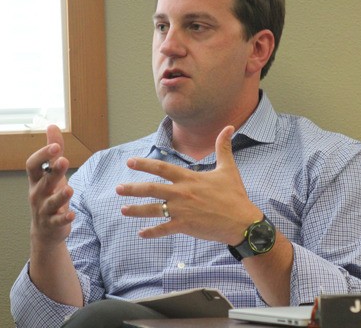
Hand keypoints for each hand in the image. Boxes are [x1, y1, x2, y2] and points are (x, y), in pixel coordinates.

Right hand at [26, 125, 73, 248]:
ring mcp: (43, 210)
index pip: (33, 165)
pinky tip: (71, 214)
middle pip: (43, 181)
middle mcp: (37, 194)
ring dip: (60, 196)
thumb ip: (53, 151)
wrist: (45, 230)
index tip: (56, 145)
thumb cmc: (48, 195)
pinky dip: (64, 218)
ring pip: (50, 202)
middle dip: (53, 171)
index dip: (42, 155)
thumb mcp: (50, 172)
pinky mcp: (52, 224)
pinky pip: (57, 221)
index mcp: (36, 179)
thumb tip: (52, 125)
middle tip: (64, 160)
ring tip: (69, 188)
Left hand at [117, 125, 261, 243]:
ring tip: (123, 209)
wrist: (242, 221)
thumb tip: (229, 127)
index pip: (161, 168)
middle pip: (151, 189)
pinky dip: (151, 231)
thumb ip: (223, 147)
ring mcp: (182, 211)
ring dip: (136, 209)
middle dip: (132, 188)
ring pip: (153, 209)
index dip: (144, 164)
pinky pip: (163, 229)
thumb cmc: (235, 195)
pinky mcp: (185, 226)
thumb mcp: (228, 168)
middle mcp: (182, 193)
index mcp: (189, 178)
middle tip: (118, 188)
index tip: (130, 162)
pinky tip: (141, 233)